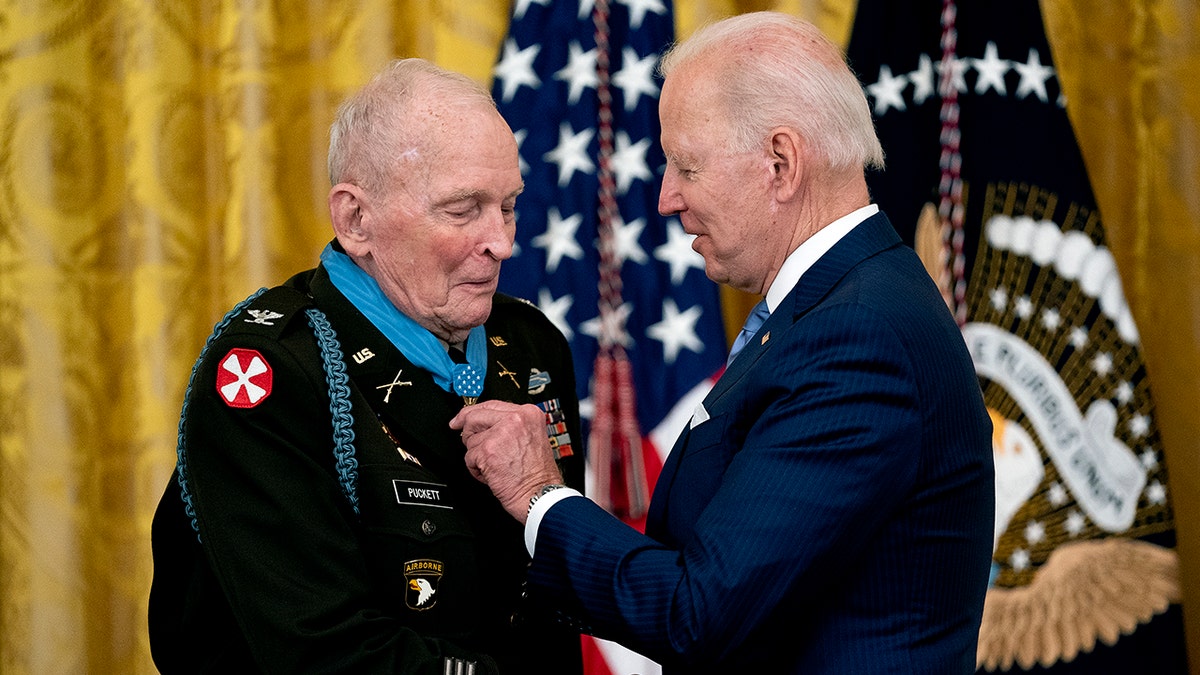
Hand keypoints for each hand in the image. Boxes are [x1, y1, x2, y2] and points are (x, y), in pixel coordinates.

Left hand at [450, 401, 563, 523]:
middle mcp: (515, 419)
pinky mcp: (488, 450)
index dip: (472, 413)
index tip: (460, 419)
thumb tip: (483, 423)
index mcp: (528, 413)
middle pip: (474, 416)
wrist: (539, 494)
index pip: (491, 404)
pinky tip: (492, 474)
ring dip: (477, 456)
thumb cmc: (537, 474)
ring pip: (471, 439)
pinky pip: (469, 457)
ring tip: (496, 466)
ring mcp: (501, 433)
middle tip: (472, 446)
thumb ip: (510, 426)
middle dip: (467, 433)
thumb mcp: (531, 437)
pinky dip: (476, 470)